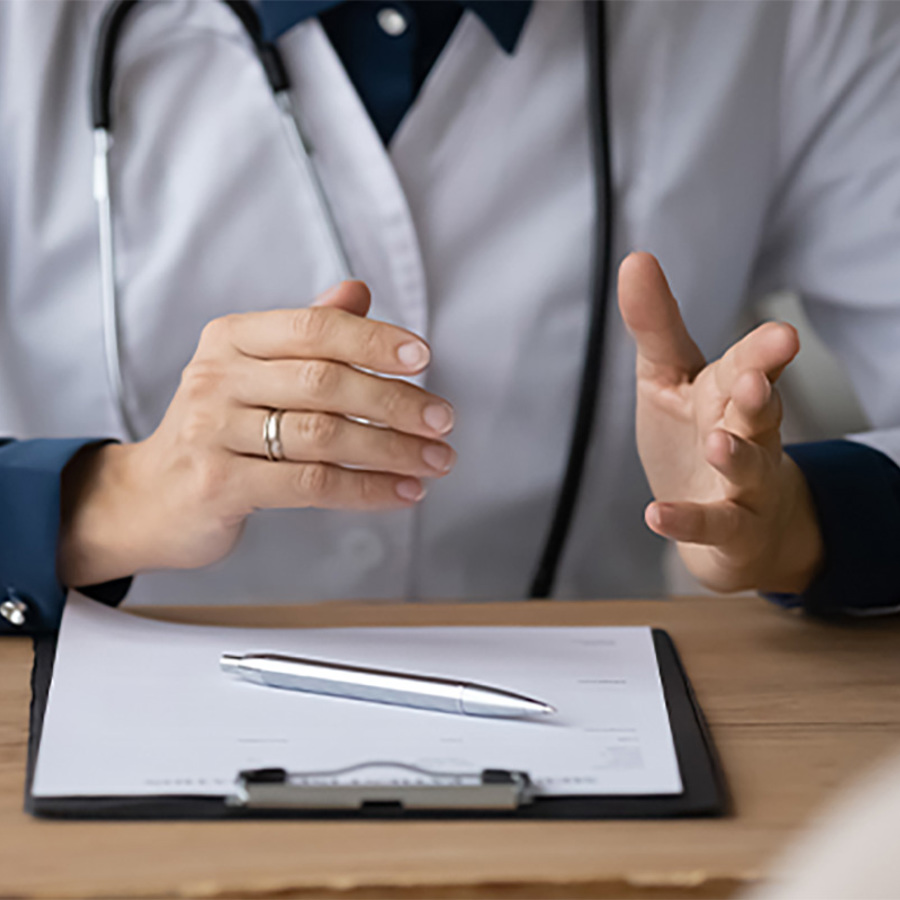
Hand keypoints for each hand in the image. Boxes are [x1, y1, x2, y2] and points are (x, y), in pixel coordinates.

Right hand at [58, 281, 455, 585]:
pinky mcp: (218, 485)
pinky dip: (366, 489)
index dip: (373, 340)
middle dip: (396, 403)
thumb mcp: (251, 370)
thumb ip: (305, 333)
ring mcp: (213, 432)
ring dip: (392, 450)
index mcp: (231, 338)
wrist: (149, 497)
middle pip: (325, 382)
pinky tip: (402, 491)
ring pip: (323, 435)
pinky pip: (311, 485)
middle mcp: (217, 378)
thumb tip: (358, 290)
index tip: (422, 357)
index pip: (314, 329)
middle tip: (442, 421)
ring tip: (435, 461)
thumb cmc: (216, 429)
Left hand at [618, 252, 823, 593]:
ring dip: (738, 456)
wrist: (735, 528)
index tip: (782, 335)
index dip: (762, 352)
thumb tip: (635, 258)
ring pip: (749, 469)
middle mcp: (747, 434)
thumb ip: (656, 327)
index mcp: (729, 392)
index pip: (748, 364)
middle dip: (759, 394)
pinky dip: (687, 522)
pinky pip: (715, 526)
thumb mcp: (669, 379)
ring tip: (721, 443)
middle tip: (755, 379)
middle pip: (759, 412)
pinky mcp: (730, 531)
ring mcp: (745, 486)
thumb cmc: (697, 440)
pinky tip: (656, 515)